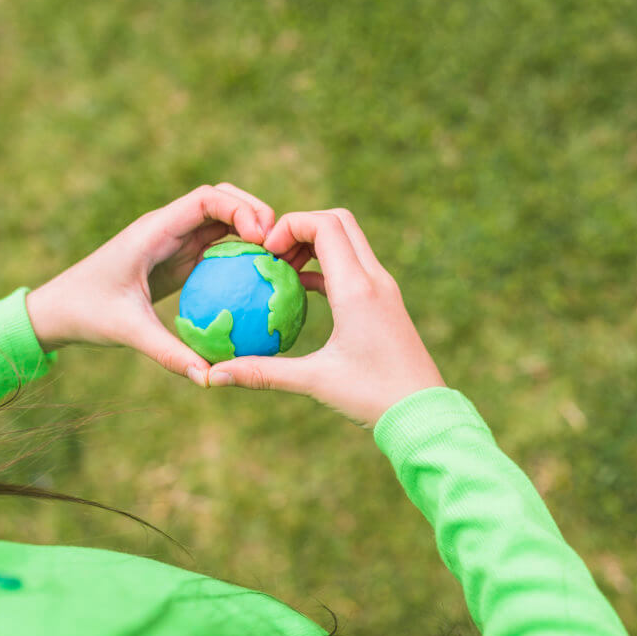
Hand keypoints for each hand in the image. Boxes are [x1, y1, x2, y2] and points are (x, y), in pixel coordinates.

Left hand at [25, 183, 274, 386]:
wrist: (59, 310)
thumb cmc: (86, 312)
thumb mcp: (127, 331)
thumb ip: (168, 352)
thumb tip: (207, 378)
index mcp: (154, 229)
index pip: (205, 198)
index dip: (239, 208)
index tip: (263, 237)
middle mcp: (167, 228)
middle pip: (221, 200)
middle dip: (255, 211)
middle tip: (282, 245)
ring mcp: (173, 242)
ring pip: (222, 222)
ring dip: (251, 232)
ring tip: (280, 261)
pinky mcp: (177, 260)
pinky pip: (216, 249)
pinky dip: (241, 256)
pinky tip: (261, 282)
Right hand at [206, 209, 445, 427]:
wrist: (423, 413)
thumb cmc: (372, 396)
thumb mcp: (314, 382)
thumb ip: (262, 372)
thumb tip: (213, 376)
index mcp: (357, 288)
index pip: (325, 225)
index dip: (290, 225)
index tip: (265, 252)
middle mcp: (375, 279)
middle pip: (339, 222)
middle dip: (300, 227)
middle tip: (271, 255)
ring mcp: (384, 289)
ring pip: (348, 242)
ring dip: (314, 245)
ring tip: (281, 271)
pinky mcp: (386, 303)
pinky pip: (354, 267)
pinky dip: (326, 267)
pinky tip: (301, 291)